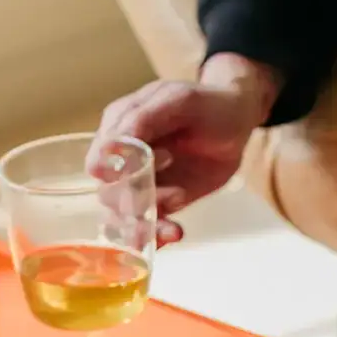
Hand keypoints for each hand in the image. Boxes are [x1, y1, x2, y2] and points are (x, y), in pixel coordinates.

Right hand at [87, 54, 283, 246]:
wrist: (236, 122)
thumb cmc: (206, 104)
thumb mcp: (178, 101)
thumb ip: (142, 119)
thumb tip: (107, 149)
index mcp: (118, 127)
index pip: (99, 160)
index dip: (115, 174)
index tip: (145, 172)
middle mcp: (122, 159)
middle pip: (110, 194)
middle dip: (138, 203)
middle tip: (176, 195)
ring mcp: (140, 183)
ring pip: (125, 216)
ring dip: (146, 226)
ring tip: (174, 229)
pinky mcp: (159, 202)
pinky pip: (148, 225)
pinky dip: (157, 236)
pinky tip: (174, 234)